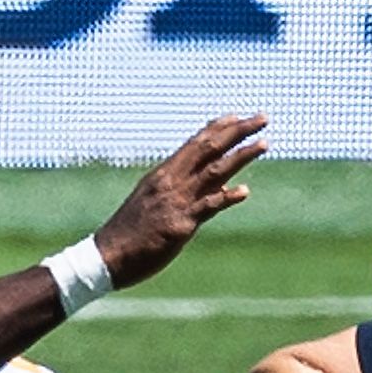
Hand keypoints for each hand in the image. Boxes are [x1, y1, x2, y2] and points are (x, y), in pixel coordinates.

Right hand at [93, 114, 267, 288]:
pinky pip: (206, 207)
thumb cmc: (129, 231)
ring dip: (241, 156)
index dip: (219, 128)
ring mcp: (176, 202)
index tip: (238, 116)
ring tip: (264, 144)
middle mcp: (171, 182)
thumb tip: (206, 183)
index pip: (195, 143)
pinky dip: (226, 197)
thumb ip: (177, 189)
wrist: (107, 256)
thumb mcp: (151, 200)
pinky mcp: (180, 225)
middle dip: (237, 131)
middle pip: (209, 148)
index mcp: (163, 174)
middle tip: (262, 118)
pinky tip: (245, 191)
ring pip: (214, 171)